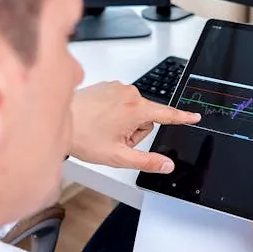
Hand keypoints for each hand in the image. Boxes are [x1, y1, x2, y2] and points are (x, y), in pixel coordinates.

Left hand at [70, 81, 200, 172]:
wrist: (57, 118)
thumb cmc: (83, 137)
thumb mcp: (118, 156)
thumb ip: (147, 161)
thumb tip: (167, 165)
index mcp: (136, 109)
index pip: (167, 114)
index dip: (183, 117)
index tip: (195, 116)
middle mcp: (129, 93)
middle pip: (146, 117)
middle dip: (136, 131)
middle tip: (116, 140)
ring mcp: (117, 88)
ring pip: (133, 110)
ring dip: (124, 122)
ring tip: (103, 130)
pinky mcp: (106, 86)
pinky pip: (120, 101)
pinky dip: (114, 112)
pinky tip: (98, 120)